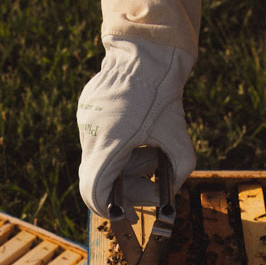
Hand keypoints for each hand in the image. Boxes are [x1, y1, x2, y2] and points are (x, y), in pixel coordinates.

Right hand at [77, 37, 194, 219]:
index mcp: (109, 143)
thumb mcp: (178, 135)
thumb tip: (173, 190)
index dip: (110, 209)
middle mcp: (91, 134)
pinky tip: (140, 136)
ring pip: (101, 160)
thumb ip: (179, 168)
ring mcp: (85, 122)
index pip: (95, 192)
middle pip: (101, 178)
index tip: (127, 214)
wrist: (146, 50)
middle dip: (129, 186)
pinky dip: (121, 148)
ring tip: (152, 154)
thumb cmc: (162, 92)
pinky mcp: (86, 111)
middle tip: (154, 186)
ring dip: (127, 166)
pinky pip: (100, 141)